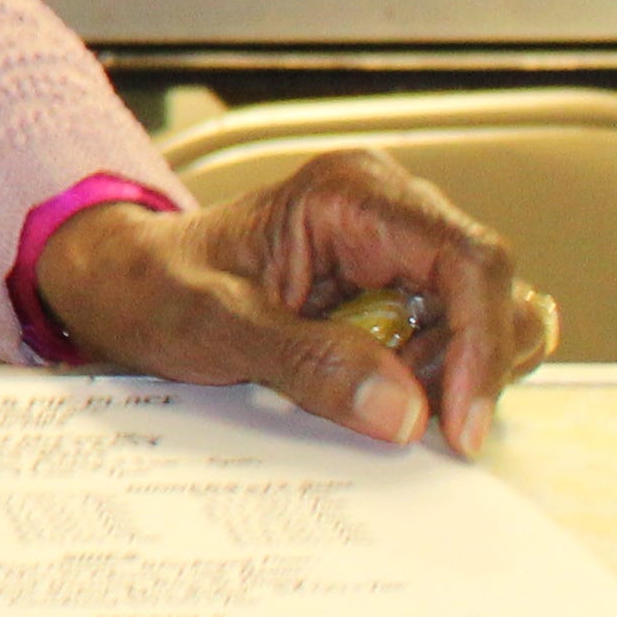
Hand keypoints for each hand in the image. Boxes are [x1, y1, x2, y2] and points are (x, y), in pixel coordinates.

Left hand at [34, 154, 554, 455]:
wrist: (121, 284)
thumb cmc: (151, 284)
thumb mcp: (210, 323)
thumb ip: (306, 361)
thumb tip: (404, 409)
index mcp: (352, 194)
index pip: (469, 260)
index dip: (481, 344)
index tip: (458, 422)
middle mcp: (393, 211)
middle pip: (495, 293)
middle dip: (464, 368)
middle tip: (404, 418)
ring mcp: (402, 252)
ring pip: (491, 320)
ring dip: (453, 377)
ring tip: (375, 400)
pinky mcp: (401, 292)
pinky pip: (459, 341)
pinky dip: (440, 380)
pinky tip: (384, 396)